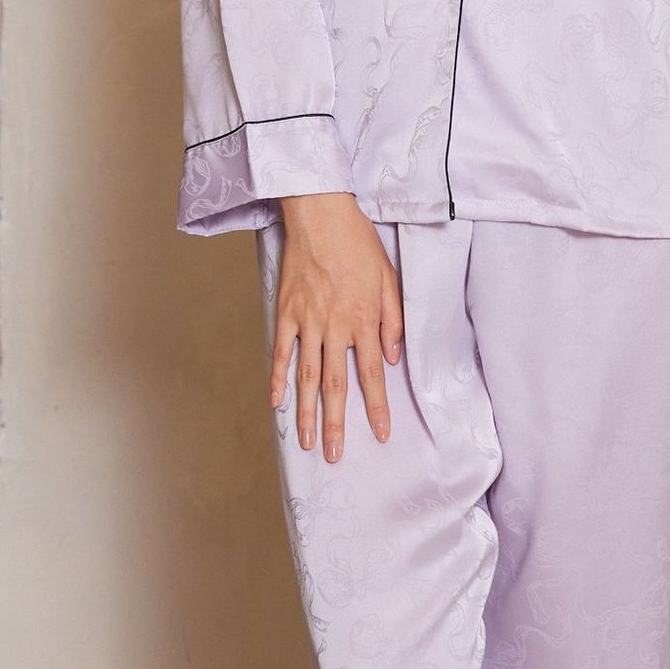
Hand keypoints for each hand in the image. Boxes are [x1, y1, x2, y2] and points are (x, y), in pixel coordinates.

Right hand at [270, 192, 403, 461]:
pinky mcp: (286, 311)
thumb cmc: (358, 243)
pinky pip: (281, 350)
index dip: (376, 407)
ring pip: (306, 376)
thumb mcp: (389, 277)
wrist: (321, 213)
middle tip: (335, 456)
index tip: (381, 433)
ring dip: (306, 412)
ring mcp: (307, 321)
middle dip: (336, 424)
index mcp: (364, 319)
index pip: (372, 374)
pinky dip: (278, 377)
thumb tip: (392, 357)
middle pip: (335, 385)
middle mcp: (335, 326)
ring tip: (307, 442)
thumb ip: (393, 319)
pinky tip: (276, 402)